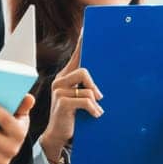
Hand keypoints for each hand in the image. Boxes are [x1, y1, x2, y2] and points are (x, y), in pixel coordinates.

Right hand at [39, 39, 100, 163]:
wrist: (59, 134)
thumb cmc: (73, 115)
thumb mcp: (82, 98)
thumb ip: (89, 87)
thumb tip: (104, 80)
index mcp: (66, 76)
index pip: (76, 56)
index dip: (81, 42)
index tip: (87, 29)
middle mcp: (60, 80)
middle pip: (84, 71)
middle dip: (95, 87)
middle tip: (100, 99)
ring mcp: (59, 91)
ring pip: (87, 88)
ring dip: (95, 101)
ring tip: (95, 110)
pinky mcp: (62, 102)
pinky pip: (86, 100)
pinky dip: (93, 109)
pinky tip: (94, 115)